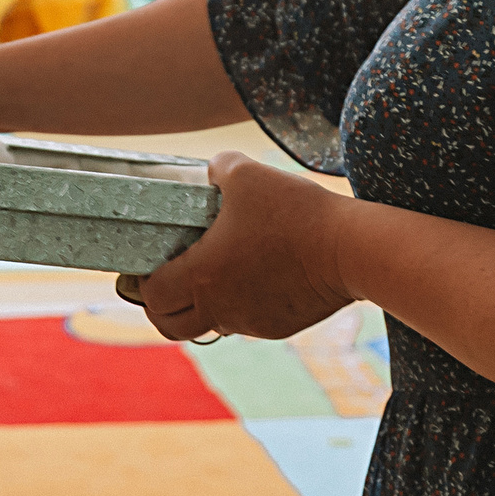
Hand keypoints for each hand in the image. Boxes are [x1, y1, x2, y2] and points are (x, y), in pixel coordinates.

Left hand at [120, 152, 353, 341]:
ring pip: (210, 325)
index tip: (150, 264)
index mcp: (201, 276)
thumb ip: (218, 168)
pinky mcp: (278, 327)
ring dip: (202, 307)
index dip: (144, 282)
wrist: (350, 251)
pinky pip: (246, 322)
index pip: (152, 296)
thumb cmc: (294, 212)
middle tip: (168, 283)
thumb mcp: (246, 174)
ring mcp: (250, 322)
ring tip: (214, 275)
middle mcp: (220, 308)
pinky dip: (239, 306)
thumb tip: (211, 170)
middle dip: (161, 308)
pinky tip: (256, 277)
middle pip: (170, 326)